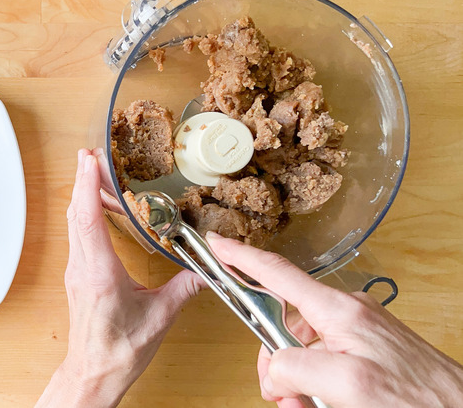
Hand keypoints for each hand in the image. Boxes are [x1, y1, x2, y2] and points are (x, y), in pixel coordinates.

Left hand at [36, 149, 205, 407]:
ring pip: (73, 221)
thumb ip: (185, 289)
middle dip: (82, 179)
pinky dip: (83, 211)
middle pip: (76, 213)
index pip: (88, 219)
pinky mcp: (78, 274)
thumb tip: (209, 269)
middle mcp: (82, 267)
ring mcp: (76, 270)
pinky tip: (94, 205)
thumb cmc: (118, 352)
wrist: (93, 373)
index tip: (89, 160)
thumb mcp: (159, 318)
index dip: (87, 186)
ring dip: (81, 193)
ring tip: (91, 170)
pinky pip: (77, 233)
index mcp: (99, 273)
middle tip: (91, 153)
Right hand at [206, 233, 462, 407]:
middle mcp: (345, 314)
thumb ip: (296, 366)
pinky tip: (322, 404)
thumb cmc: (417, 399)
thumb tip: (274, 365)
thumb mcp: (346, 385)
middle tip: (285, 396)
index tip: (217, 244)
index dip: (241, 257)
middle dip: (274, 363)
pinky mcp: (363, 350)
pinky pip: (320, 362)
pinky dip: (313, 385)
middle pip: (282, 326)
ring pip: (299, 350)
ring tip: (309, 406)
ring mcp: (355, 332)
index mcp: (338, 310)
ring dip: (294, 381)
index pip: (277, 274)